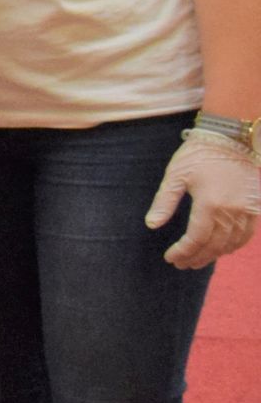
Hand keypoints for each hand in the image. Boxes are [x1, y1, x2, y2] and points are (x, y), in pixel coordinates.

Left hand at [147, 131, 257, 267]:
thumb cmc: (199, 154)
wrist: (233, 138)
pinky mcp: (257, 207)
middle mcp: (232, 211)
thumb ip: (164, 202)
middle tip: (182, 264)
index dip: (182, 252)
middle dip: (196, 257)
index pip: (195, 239)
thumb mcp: (175, 175)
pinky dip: (234, 246)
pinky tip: (222, 249)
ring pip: (231, 243)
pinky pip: (247, 235)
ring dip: (214, 255)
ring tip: (198, 260)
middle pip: (214, 245)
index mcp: (209, 204)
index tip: (170, 258)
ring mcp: (247, 210)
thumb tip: (151, 225)